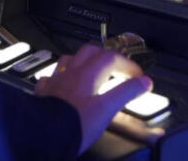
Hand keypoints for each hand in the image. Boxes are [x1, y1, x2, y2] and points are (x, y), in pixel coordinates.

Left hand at [34, 44, 152, 154]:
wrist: (43, 136)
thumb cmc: (74, 124)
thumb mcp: (107, 109)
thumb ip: (126, 93)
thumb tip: (144, 82)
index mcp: (88, 74)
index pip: (112, 57)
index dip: (128, 64)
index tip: (138, 76)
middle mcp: (70, 74)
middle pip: (90, 52)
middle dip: (106, 55)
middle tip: (117, 65)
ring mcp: (55, 82)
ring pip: (69, 60)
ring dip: (82, 61)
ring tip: (91, 67)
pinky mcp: (44, 94)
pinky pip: (51, 77)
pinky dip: (60, 77)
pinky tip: (62, 82)